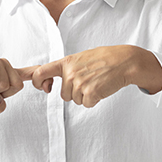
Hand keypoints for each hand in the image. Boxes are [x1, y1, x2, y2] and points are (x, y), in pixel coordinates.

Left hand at [31, 45, 161, 107]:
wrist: (124, 61)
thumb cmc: (105, 58)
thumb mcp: (81, 57)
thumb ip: (67, 67)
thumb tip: (51, 77)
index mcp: (66, 62)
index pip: (40, 72)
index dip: (37, 82)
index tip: (42, 86)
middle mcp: (70, 73)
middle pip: (64, 95)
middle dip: (75, 92)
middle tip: (89, 80)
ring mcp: (79, 84)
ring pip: (76, 100)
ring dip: (85, 95)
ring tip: (96, 82)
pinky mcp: (90, 93)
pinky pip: (86, 104)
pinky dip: (94, 100)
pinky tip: (101, 88)